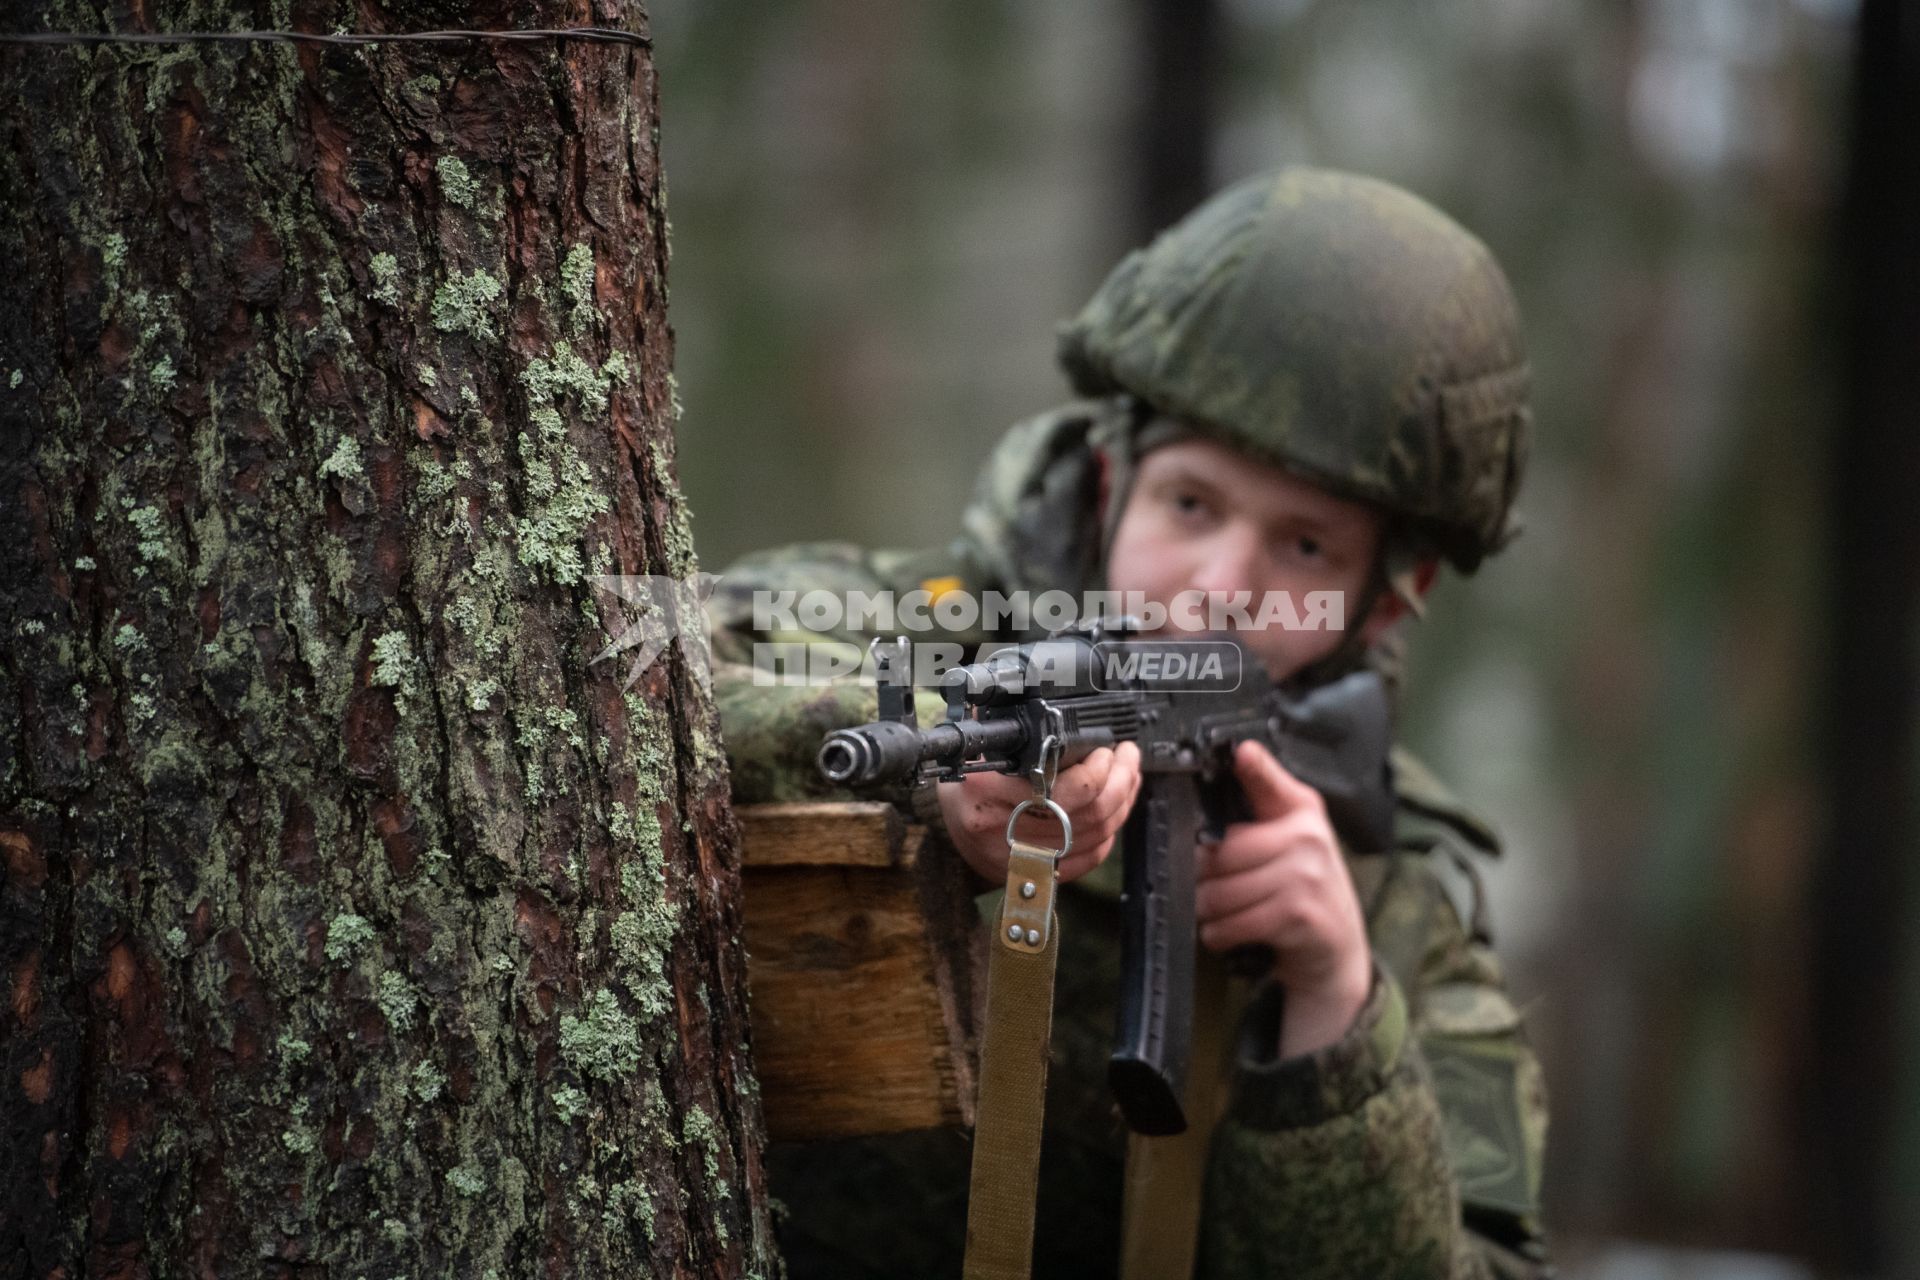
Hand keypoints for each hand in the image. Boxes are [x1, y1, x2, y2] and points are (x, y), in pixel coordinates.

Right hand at [936, 742, 1141, 885]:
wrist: (953, 827)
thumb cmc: (970, 782)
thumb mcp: (980, 749)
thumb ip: (1008, 727)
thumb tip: (1036, 695)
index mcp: (987, 792)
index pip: (1060, 788)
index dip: (1097, 770)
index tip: (1107, 749)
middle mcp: (1006, 829)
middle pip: (1087, 813)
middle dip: (1120, 780)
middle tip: (1127, 758)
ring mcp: (1025, 857)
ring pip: (1096, 834)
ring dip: (1122, 802)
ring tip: (1128, 775)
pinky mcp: (1040, 872)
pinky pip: (1091, 855)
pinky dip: (1112, 829)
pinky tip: (1117, 806)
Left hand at [1195, 740, 1372, 1057]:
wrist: (1338, 950)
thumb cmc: (1304, 888)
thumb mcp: (1291, 836)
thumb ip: (1261, 799)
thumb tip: (1234, 758)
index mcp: (1301, 810)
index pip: (1267, 780)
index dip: (1250, 763)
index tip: (1240, 750)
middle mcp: (1308, 837)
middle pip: (1217, 852)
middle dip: (1200, 877)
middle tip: (1207, 886)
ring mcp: (1306, 877)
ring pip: (1218, 892)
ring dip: (1208, 911)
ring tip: (1223, 911)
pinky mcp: (1299, 915)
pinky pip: (1230, 924)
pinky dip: (1219, 934)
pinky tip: (1233, 930)